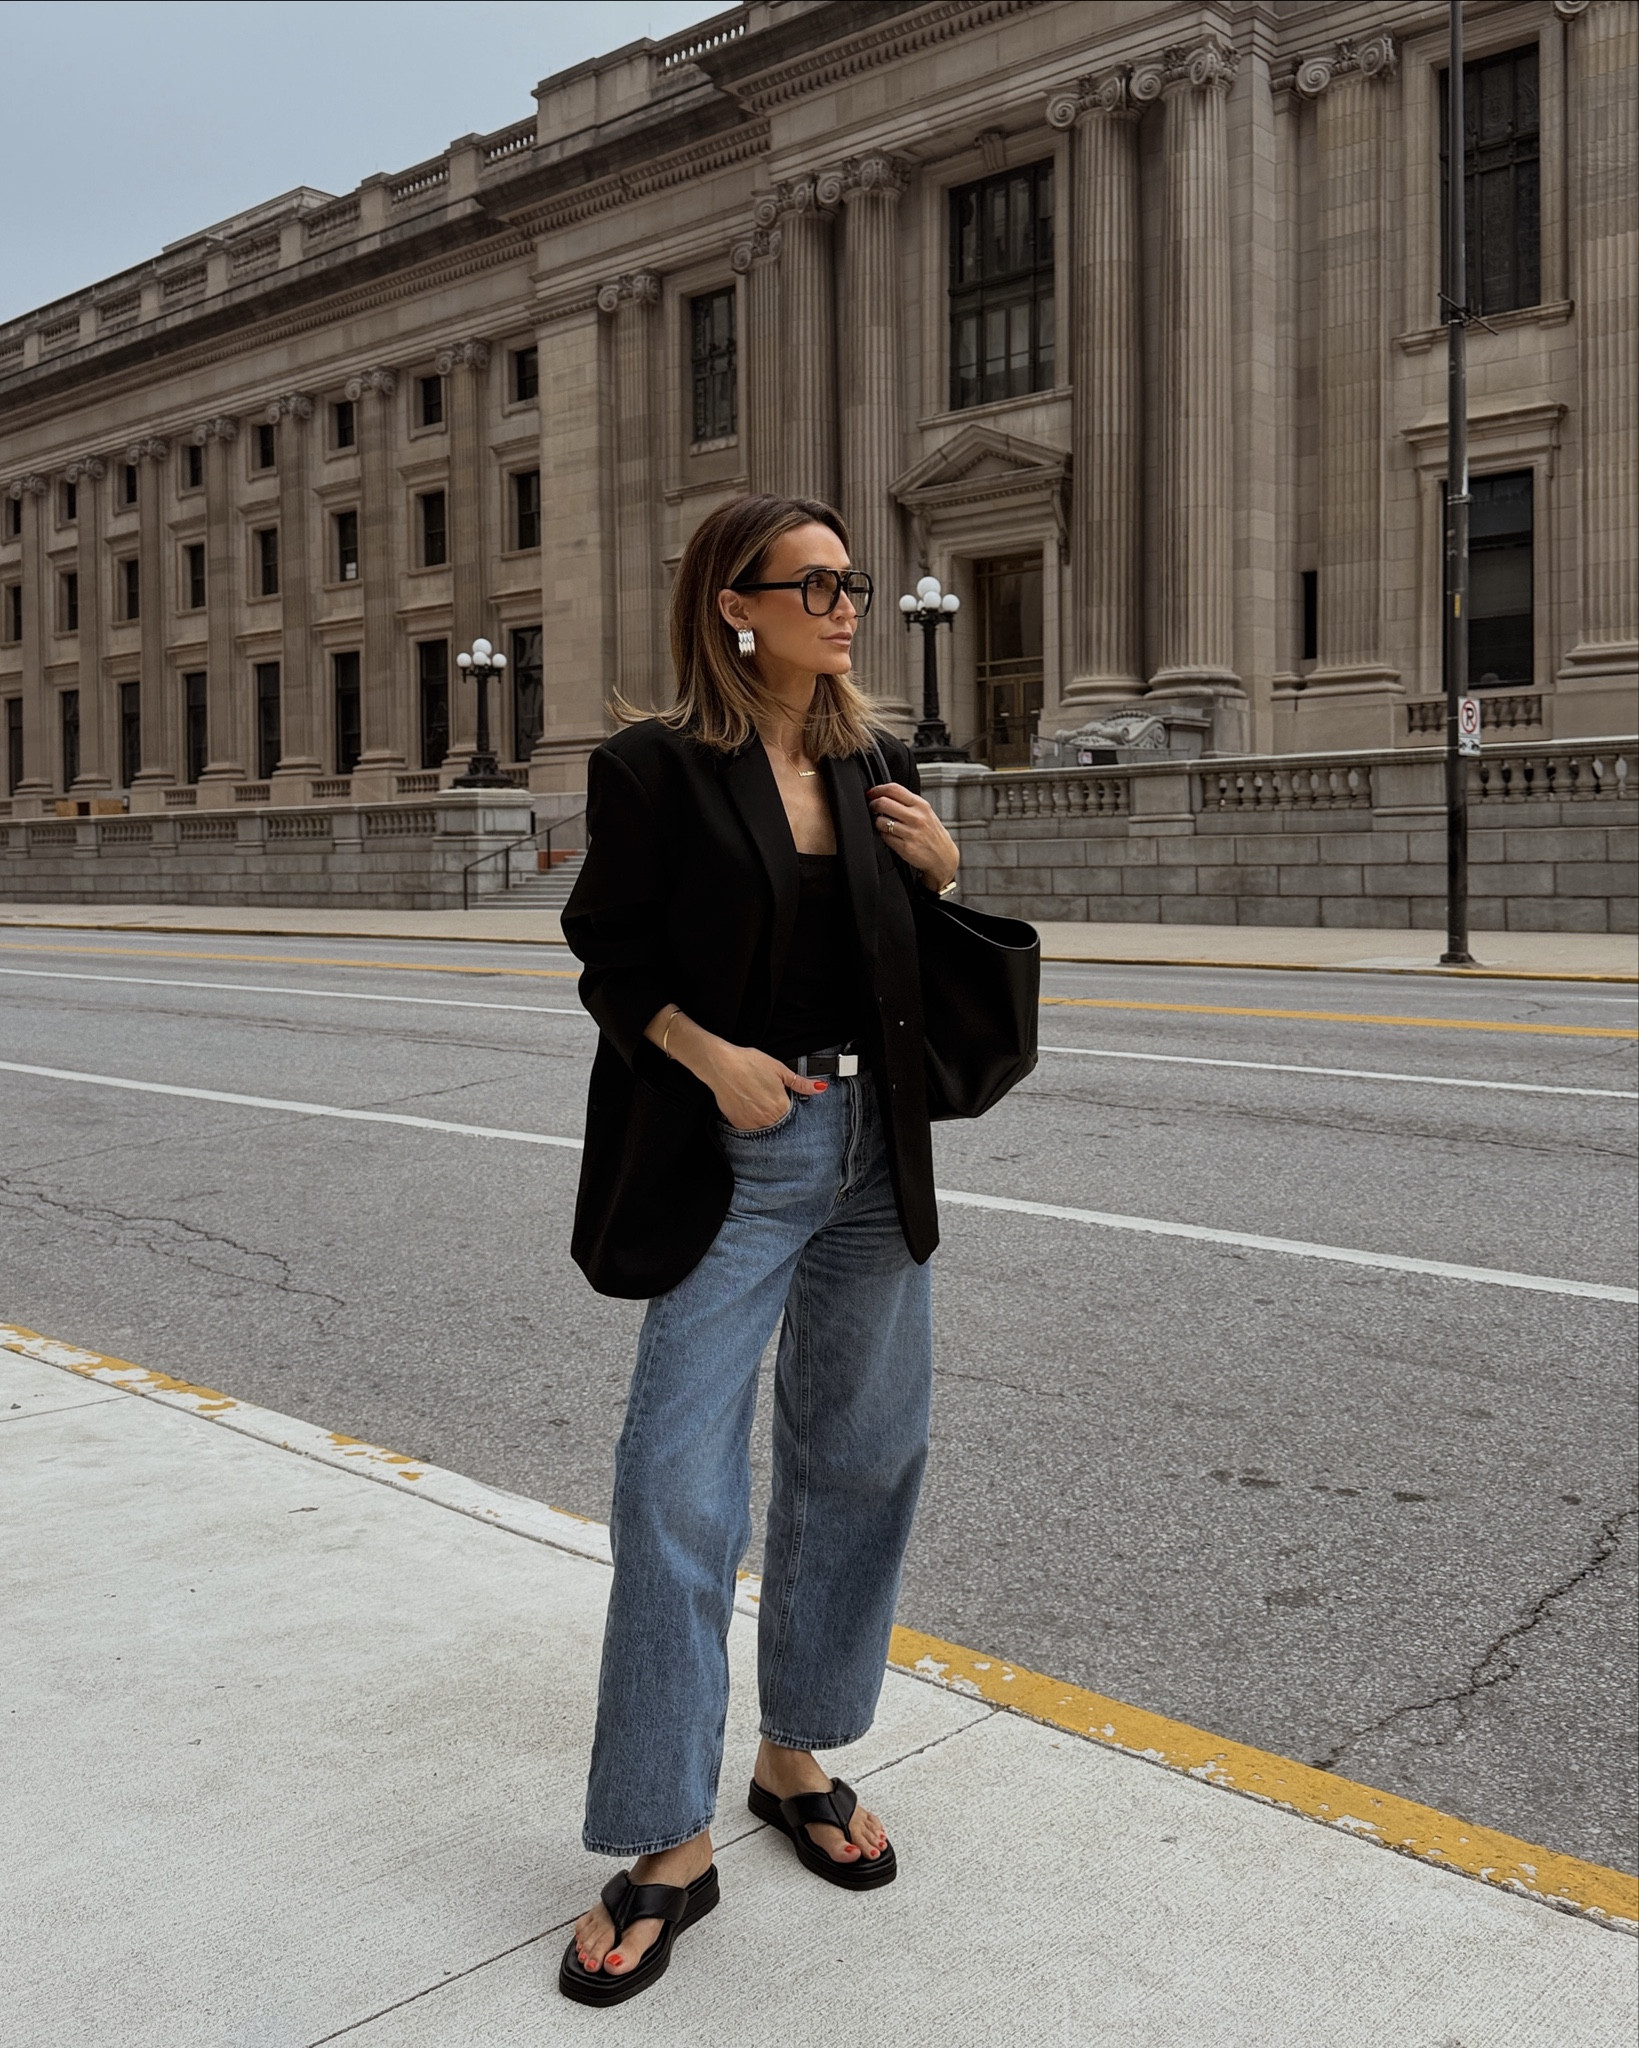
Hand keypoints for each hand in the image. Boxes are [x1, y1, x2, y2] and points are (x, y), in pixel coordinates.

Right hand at [644, 1008, 826, 1130]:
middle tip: (766, 1096)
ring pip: (765, 1126)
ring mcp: (751, 1124)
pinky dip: (751, 1119)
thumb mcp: (779, 1069)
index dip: (789, 1106)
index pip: (794, 1115)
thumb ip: (800, 1083)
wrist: (721, 1065)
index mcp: (780, 1106)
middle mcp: (767, 1119)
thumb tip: (819, 1088)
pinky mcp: (738, 1124)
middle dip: (777, 1112)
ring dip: (764, 1117)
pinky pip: (750, 1127)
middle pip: (780, 1123)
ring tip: (756, 1098)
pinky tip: (747, 1104)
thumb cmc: (748, 1063)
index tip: (783, 1098)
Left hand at [868, 781, 958, 891]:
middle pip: (883, 803)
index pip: (894, 789)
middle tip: (872, 807)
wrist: (943, 855)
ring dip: (877, 822)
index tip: (871, 793)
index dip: (877, 789)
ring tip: (883, 823)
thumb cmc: (932, 832)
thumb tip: (884, 794)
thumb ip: (907, 802)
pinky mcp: (905, 847)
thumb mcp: (925, 812)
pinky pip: (885, 837)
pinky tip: (889, 835)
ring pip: (880, 821)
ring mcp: (911, 833)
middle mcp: (916, 818)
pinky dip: (883, 835)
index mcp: (921, 805)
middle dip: (873, 804)